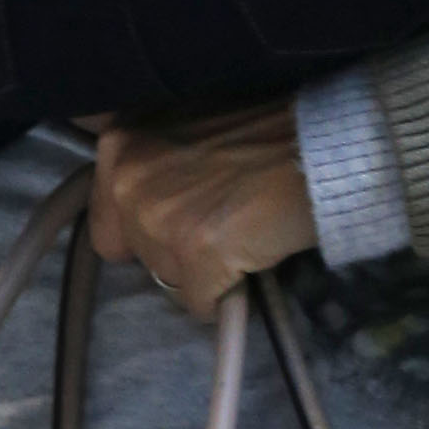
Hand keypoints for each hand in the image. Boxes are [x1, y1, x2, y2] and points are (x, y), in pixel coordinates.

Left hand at [89, 105, 316, 317]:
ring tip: (241, 234)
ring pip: (167, 280)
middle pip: (136, 255)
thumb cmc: (266, 130)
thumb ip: (156, 163)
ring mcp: (159, 217)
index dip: (145, 229)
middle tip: (216, 226)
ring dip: (201, 270)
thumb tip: (147, 213)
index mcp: (120, 143)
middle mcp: (127, 178)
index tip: (179, 223)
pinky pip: (198, 302)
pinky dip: (223, 294)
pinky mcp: (195, 253)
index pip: (107, 220)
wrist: (321, 142)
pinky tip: (250, 259)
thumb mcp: (188, 127)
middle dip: (172, 251)